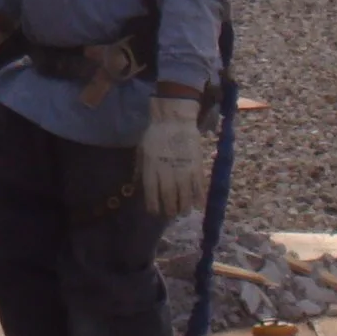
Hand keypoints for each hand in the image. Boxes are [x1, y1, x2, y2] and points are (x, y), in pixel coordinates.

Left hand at [137, 96, 211, 215]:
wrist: (175, 120)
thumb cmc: (155, 134)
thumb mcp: (142, 151)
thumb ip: (140, 169)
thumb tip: (137, 185)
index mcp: (151, 169)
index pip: (151, 193)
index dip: (153, 205)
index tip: (155, 212)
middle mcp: (166, 173)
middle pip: (169, 197)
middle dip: (170, 209)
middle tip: (172, 215)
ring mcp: (182, 171)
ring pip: (184, 196)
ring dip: (184, 207)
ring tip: (184, 212)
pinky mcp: (196, 167)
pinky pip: (199, 187)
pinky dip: (199, 198)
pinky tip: (198, 206)